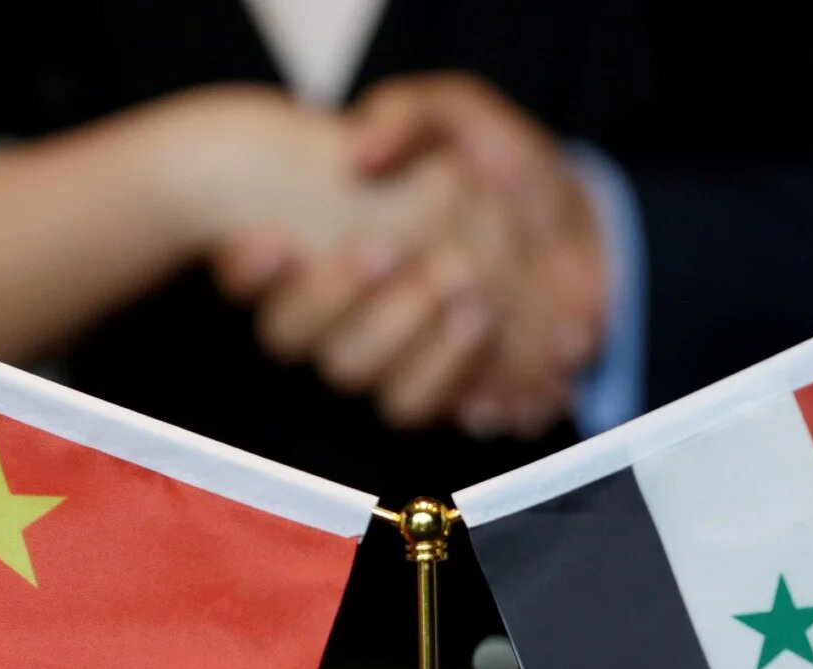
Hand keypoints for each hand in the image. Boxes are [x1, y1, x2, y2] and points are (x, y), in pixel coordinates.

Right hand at [215, 75, 606, 436]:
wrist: (566, 223)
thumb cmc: (491, 164)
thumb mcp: (453, 118)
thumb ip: (405, 118)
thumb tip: (360, 155)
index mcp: (317, 245)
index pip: (247, 272)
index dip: (251, 266)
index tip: (276, 239)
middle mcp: (334, 311)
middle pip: (293, 334)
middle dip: (336, 295)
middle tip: (389, 251)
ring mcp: (380, 354)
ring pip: (354, 373)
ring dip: (401, 336)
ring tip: (467, 297)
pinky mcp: (432, 386)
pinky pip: (421, 406)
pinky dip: (455, 376)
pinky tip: (487, 333)